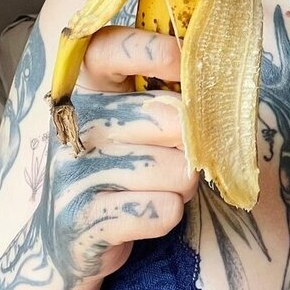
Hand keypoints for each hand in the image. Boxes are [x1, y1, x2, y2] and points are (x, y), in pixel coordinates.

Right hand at [41, 26, 196, 288]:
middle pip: (166, 118)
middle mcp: (74, 126)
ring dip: (183, 184)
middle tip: (183, 156)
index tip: (183, 60)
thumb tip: (218, 82)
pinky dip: (169, 215)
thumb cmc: (123, 168)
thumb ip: (167, 97)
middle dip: (192, 143)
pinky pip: (159, 211)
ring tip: (166, 188)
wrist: (74, 240)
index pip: (107, 51)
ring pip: (171, 169)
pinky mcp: (80, 222)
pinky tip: (151, 213)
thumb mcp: (138, 123)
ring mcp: (71, 174)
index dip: (149, 49)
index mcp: (86, 91)